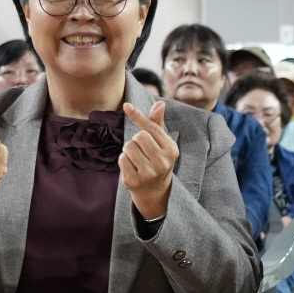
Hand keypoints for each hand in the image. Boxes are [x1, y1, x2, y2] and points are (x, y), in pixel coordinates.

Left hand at [121, 102, 179, 219]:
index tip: (126, 106)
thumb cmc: (157, 159)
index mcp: (171, 150)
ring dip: (129, 150)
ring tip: (137, 158)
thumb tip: (160, 103)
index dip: (138, 116)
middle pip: (139, 136)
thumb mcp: (162, 143)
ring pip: (129, 147)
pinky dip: (123, 160)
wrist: (155, 189)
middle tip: (143, 150)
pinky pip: (122, 159)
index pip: (152, 128)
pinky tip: (131, 167)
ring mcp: (148, 173)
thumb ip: (158, 123)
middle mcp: (162, 162)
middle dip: (137, 140)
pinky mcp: (134, 180)